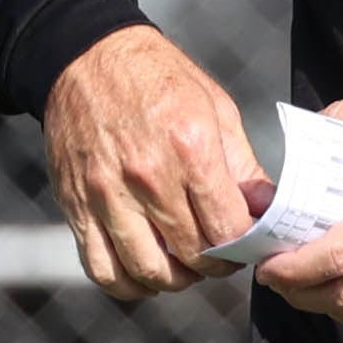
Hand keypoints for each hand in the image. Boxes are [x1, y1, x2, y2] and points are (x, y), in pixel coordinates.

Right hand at [43, 27, 269, 300]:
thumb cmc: (160, 79)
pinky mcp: (76, 206)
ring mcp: (106, 195)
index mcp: (190, 149)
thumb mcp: (218, 109)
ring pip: (148, 270)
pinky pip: (100, 267)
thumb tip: (266, 209)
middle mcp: (147, 177)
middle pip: (191, 254)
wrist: (87, 59)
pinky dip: (128, 283)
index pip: (227, 227)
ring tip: (189, 267)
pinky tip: (148, 272)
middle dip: (216, 265)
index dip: (246, 246)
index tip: (251, 244)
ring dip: (176, 280)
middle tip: (224, 257)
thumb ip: (243, 166)